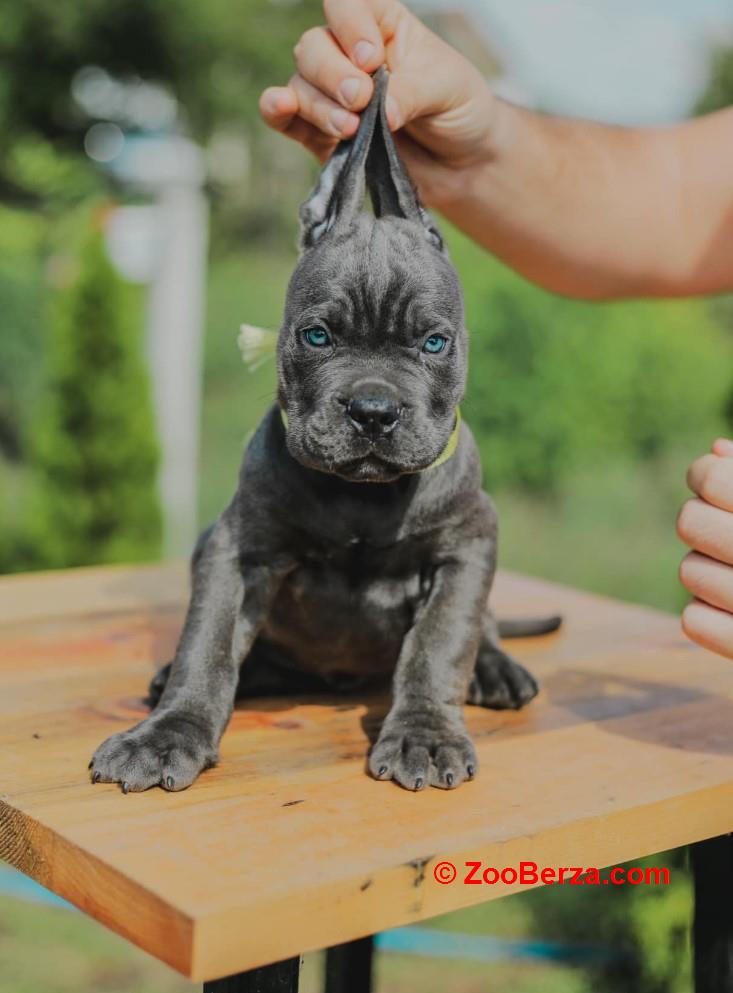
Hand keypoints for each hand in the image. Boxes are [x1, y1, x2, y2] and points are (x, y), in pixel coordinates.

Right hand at [258, 0, 495, 208]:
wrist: (462, 163)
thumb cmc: (458, 110)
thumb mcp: (448, 89)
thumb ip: (411, 93)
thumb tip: (380, 114)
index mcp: (381, 27)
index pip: (346, 7)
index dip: (350, 27)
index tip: (372, 59)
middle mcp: (348, 56)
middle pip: (314, 48)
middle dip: (332, 74)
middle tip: (360, 100)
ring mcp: (332, 97)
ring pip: (301, 86)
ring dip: (319, 106)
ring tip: (351, 129)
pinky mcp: (323, 136)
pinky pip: (288, 120)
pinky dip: (278, 113)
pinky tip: (279, 107)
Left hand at [678, 439, 732, 658]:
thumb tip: (715, 453)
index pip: (711, 479)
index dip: (704, 474)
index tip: (710, 481)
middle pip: (688, 522)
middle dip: (702, 521)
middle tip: (727, 529)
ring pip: (688, 570)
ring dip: (706, 569)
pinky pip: (692, 619)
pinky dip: (707, 613)